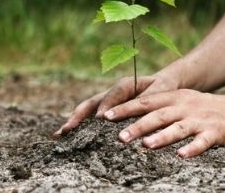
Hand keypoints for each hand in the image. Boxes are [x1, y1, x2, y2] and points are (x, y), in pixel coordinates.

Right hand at [54, 74, 178, 136]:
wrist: (164, 85)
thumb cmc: (164, 88)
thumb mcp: (160, 91)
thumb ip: (147, 100)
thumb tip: (134, 114)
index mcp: (125, 85)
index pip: (113, 95)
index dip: (106, 106)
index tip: (101, 119)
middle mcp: (112, 93)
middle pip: (91, 103)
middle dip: (78, 116)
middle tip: (67, 129)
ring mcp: (107, 103)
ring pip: (87, 111)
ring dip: (74, 122)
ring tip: (60, 135)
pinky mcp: (107, 112)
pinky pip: (92, 119)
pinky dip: (81, 127)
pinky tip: (70, 139)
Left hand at [102, 89, 224, 157]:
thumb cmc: (203, 108)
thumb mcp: (181, 101)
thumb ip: (158, 107)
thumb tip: (129, 117)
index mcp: (174, 98)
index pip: (145, 102)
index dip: (125, 108)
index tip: (105, 116)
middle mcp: (184, 106)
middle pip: (158, 115)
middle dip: (138, 126)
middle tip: (119, 137)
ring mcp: (200, 119)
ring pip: (178, 128)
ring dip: (161, 137)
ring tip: (146, 146)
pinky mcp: (215, 132)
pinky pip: (202, 141)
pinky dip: (192, 148)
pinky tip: (182, 156)